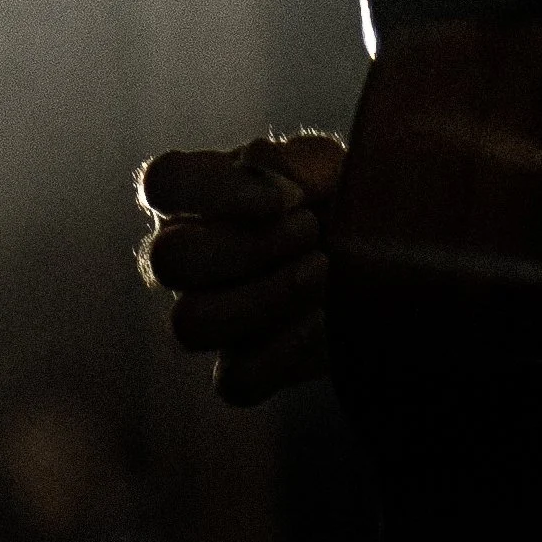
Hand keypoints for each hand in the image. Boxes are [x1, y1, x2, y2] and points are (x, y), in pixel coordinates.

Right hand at [136, 131, 344, 404]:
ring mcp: (209, 317)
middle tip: (311, 228)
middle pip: (168, 259)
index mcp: (197, 198)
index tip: (281, 199)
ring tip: (323, 268)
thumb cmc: (339, 199)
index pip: (163, 182)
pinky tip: (325, 318)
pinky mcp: (240, 369)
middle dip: (248, 246)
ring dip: (264, 296)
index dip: (212, 189)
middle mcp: (188, 259)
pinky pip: (234, 380)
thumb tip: (259, 165)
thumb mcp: (326, 166)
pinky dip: (285, 349)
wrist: (378, 258)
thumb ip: (292, 162)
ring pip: (189, 324)